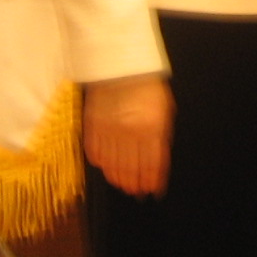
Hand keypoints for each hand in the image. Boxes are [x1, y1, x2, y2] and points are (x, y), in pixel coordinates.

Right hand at [82, 75, 172, 195]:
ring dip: (118, 177)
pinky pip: (95, 151)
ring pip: (113, 163)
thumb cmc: (146, 87)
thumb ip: (160, 136)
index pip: (152, 163)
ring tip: (122, 184)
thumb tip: (157, 162)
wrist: (121, 65)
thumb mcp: (163, 110)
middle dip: (134, 182)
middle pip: (131, 166)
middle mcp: (129, 133)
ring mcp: (109, 130)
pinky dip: (100, 162)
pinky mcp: (93, 125)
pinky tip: (105, 168)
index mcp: (151, 129)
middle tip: (135, 191)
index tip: (152, 190)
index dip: (152, 179)